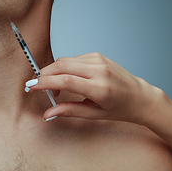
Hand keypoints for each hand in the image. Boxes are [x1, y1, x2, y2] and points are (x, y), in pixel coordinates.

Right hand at [26, 52, 162, 123]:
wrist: (141, 97)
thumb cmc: (120, 109)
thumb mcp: (94, 115)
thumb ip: (69, 111)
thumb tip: (48, 113)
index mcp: (100, 88)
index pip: (65, 80)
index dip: (44, 82)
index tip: (30, 86)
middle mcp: (99, 70)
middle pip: (61, 66)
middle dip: (44, 74)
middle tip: (37, 86)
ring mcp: (98, 60)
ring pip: (65, 60)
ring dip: (53, 72)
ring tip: (55, 88)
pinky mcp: (97, 55)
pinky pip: (73, 59)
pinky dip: (64, 68)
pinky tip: (67, 79)